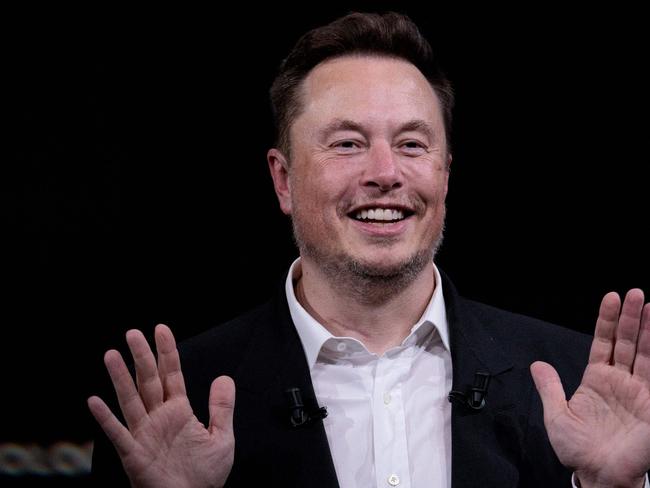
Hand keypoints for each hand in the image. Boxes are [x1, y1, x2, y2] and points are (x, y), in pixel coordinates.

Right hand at [87, 324, 234, 487]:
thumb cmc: (204, 477)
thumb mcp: (222, 438)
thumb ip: (222, 407)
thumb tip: (224, 377)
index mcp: (179, 411)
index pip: (172, 374)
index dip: (166, 352)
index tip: (161, 329)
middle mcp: (158, 418)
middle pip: (149, 381)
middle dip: (141, 357)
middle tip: (133, 333)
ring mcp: (144, 434)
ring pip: (131, 400)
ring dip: (121, 378)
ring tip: (112, 355)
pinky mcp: (134, 455)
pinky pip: (118, 434)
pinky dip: (105, 419)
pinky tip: (95, 401)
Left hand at [531, 289, 649, 487]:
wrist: (598, 476)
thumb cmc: (578, 450)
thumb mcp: (556, 416)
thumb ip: (550, 388)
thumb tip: (537, 364)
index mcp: (596, 380)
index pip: (603, 342)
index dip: (607, 321)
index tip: (611, 298)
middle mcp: (619, 382)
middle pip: (626, 343)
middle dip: (631, 318)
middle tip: (635, 294)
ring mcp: (638, 393)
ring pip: (644, 355)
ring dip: (648, 331)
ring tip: (649, 305)